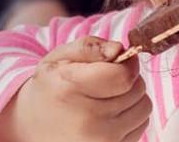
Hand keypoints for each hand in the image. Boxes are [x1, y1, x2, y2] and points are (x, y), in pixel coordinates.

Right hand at [0, 36, 151, 141]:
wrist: (33, 126)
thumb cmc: (51, 88)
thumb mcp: (59, 58)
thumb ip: (90, 46)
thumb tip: (119, 49)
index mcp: (70, 90)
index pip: (124, 75)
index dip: (127, 63)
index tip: (119, 61)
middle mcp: (87, 121)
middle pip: (137, 89)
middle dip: (128, 78)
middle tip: (107, 80)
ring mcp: (101, 141)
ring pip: (144, 107)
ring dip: (132, 97)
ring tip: (108, 97)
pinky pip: (142, 125)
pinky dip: (131, 115)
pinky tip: (110, 114)